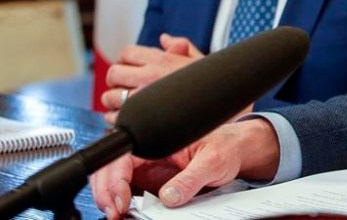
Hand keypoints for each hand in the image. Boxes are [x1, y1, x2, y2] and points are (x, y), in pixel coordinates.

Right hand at [89, 118, 280, 219]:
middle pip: (111, 168)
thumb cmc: (226, 146)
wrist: (236, 152)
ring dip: (110, 198)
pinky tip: (126, 213)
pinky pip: (129, 192)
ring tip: (117, 214)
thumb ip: (191, 178)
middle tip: (114, 212)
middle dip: (106, 191)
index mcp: (158, 138)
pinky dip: (122, 203)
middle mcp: (148, 152)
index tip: (120, 200)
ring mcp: (148, 168)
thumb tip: (169, 197)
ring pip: (115, 181)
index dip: (114, 179)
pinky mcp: (152, 182)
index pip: (122, 156)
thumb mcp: (213, 160)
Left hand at [100, 34, 204, 123]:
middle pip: (113, 73)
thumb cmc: (212, 82)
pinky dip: (118, 120)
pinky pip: (118, 117)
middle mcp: (150, 74)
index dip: (124, 61)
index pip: (127, 53)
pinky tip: (127, 120)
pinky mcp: (144, 116)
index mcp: (162, 58)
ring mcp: (145, 95)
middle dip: (114, 82)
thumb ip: (181, 46)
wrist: (221, 100)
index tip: (128, 69)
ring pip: (111, 97)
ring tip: (123, 106)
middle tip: (122, 88)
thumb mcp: (199, 59)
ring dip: (113, 103)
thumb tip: (165, 39)